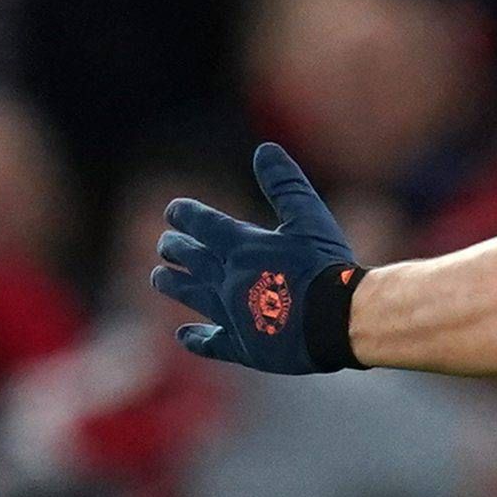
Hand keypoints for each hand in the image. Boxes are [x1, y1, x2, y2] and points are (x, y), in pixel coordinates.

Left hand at [152, 143, 362, 372]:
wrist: (339, 321)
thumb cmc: (326, 267)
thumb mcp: (310, 217)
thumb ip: (285, 184)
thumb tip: (265, 149)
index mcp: (242, 246)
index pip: (202, 224)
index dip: (185, 215)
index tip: (173, 212)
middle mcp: (228, 279)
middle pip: (190, 259)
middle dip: (174, 248)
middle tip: (164, 245)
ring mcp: (232, 315)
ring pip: (191, 296)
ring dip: (173, 285)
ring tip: (157, 278)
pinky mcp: (243, 346)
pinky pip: (212, 342)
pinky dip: (196, 338)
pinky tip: (183, 335)